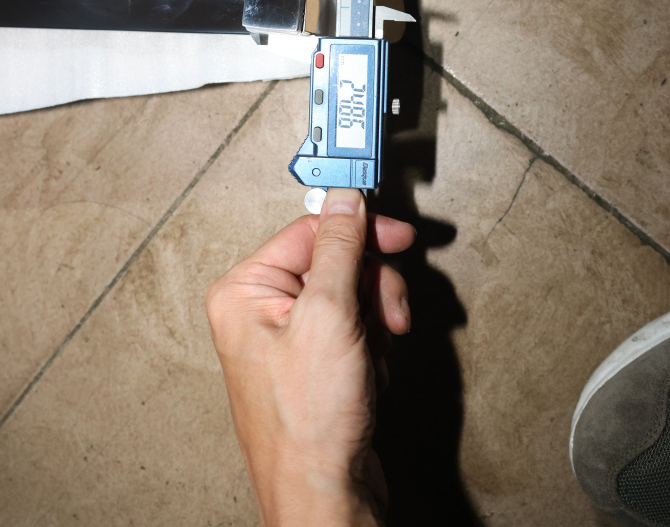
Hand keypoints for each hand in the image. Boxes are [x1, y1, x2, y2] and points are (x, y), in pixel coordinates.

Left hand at [206, 187, 414, 526]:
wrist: (325, 497)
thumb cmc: (307, 426)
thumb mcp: (329, 315)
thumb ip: (340, 248)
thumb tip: (344, 200)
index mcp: (245, 291)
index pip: (311, 231)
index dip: (359, 230)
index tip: (396, 234)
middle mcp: (261, 311)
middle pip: (336, 262)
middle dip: (371, 288)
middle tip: (385, 312)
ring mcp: (290, 339)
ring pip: (353, 295)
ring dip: (376, 320)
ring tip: (374, 352)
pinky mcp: (317, 362)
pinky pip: (358, 328)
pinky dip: (374, 346)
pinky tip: (368, 373)